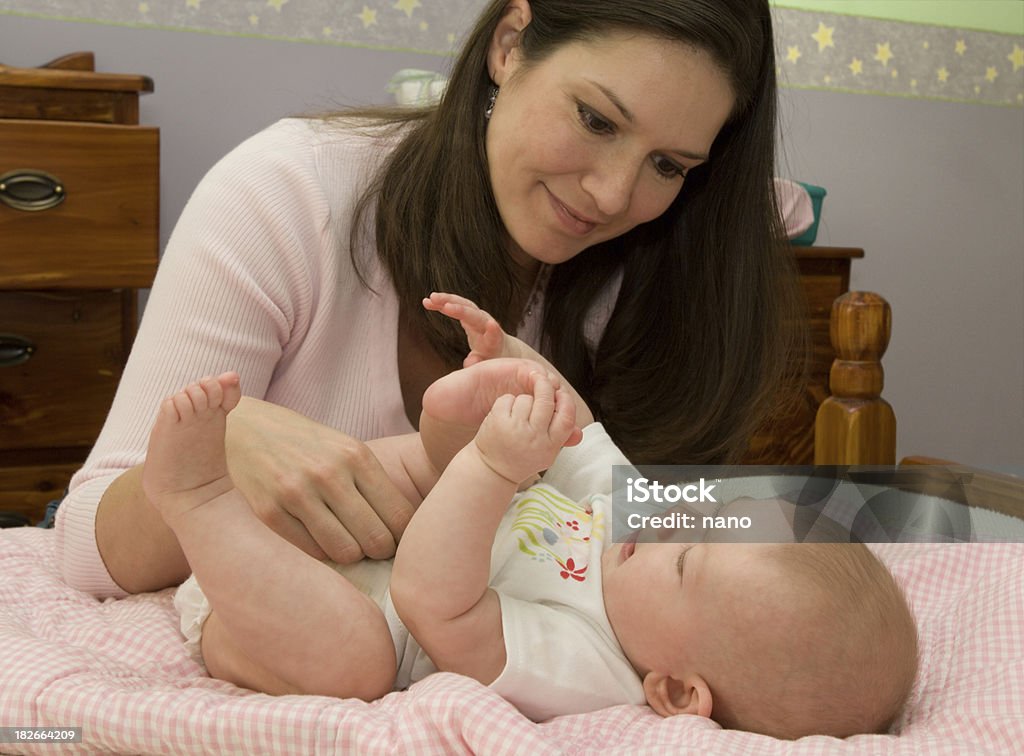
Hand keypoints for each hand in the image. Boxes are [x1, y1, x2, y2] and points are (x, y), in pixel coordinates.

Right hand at [224, 397, 412, 562]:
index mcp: (356, 455)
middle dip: (379, 551)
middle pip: (377, 539)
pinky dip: (319, 554)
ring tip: (345, 546)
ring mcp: (296, 492)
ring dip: (350, 556)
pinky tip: (316, 541)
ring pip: (346, 552)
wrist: (241, 429)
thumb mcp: (342, 448)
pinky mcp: (268, 512)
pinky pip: (311, 553)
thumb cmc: (303, 445)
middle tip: (371, 549)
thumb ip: (370, 482)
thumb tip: (407, 528)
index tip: (396, 540)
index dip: (403, 537)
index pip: (400, 516)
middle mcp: (329, 473)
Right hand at [422, 292, 524, 365]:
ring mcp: (478, 316)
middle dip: (461, 310)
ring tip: (430, 298)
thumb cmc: (493, 358)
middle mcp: (487, 325)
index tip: (491, 324)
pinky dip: (443, 303)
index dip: (493, 331)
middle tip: (445, 306)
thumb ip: (479, 363)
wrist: (500, 346)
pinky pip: (456, 305)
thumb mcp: (488, 364)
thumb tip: (470, 363)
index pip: (494, 335)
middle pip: (475, 315)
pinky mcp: (470, 313)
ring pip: (464, 305)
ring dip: (448, 300)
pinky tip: (427, 302)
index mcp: (493, 341)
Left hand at [474, 375, 577, 484]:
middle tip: (541, 384)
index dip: (566, 400)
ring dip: (523, 400)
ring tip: (519, 415)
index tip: (560, 394)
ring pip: (526, 398)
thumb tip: (578, 433)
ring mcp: (515, 429)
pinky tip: (505, 414)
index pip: (566, 416)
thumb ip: (562, 439)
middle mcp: (534, 437)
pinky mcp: (498, 422)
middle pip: (546, 400)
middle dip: (545, 386)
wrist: (494, 469)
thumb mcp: (545, 454)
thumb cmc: (522, 457)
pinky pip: (508, 399)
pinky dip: (507, 402)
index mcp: (549, 445)